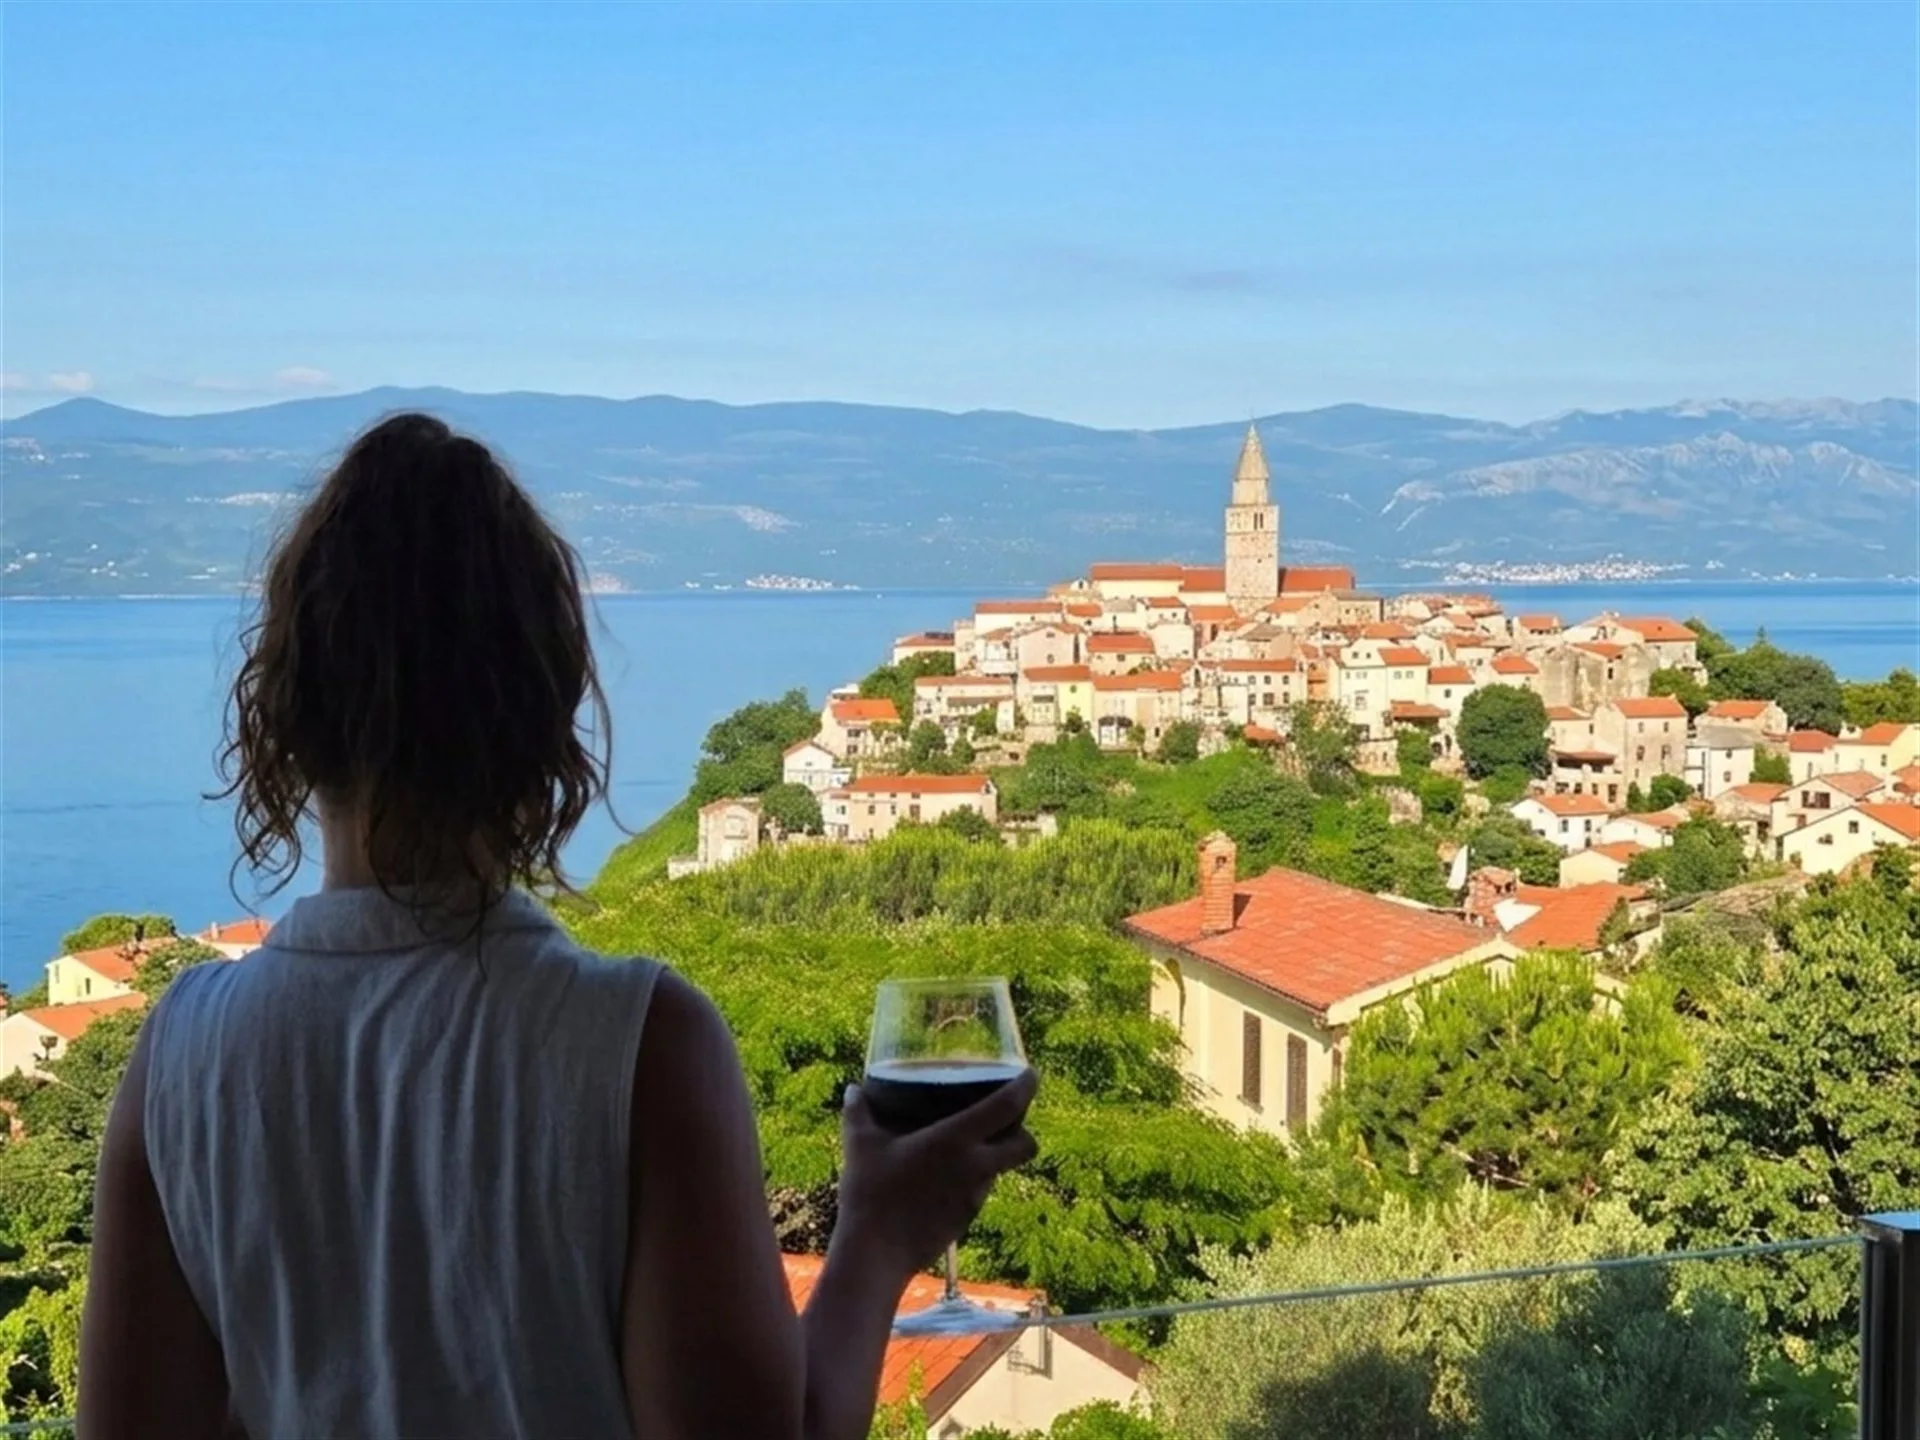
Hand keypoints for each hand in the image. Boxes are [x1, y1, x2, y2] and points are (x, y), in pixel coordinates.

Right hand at [832, 1069, 1038, 1278]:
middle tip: (1004, 1116)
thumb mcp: (861, 1146)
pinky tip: (947, 1177)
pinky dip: (974, 1178)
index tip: (1030, 1073)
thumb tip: (853, 1089)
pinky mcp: (967, 1219)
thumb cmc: (870, 1194)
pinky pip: (981, 1190)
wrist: (875, 1255)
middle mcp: (975, 1166)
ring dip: (996, 1155)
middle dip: (1023, 1130)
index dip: (1025, 1086)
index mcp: (955, 1139)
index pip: (1007, 1107)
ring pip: (1003, 1168)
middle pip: (1025, 1144)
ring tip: (968, 1145)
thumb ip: (858, 1112)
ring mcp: (974, 1195)